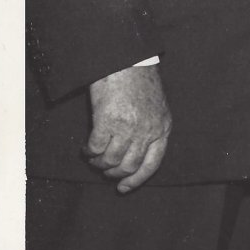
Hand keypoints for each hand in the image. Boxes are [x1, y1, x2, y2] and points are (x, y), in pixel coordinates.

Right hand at [84, 65, 171, 192]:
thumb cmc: (139, 83)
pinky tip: (86, 148)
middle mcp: (147, 130)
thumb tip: (132, 155)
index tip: (124, 188)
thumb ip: (149, 129)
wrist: (126, 61)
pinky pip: (95, 149)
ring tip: (94, 156)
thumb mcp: (155, 108)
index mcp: (162, 127)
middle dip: (114, 173)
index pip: (153, 164)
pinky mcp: (107, 122)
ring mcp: (128, 127)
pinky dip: (88, 152)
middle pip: (129, 166)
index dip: (137, 180)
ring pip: (111, 161)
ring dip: (99, 163)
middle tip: (105, 169)